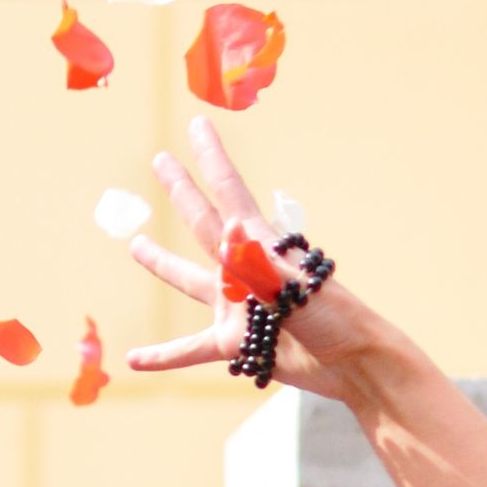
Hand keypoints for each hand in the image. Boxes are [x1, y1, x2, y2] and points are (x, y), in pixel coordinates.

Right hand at [120, 119, 400, 399]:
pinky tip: (134, 360)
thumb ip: (258, 261)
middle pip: (203, 222)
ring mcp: (235, 305)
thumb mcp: (297, 286)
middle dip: (181, 190)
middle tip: (160, 161)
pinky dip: (163, 355)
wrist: (351, 360)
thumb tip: (228, 229)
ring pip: (188, 280)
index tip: (198, 125)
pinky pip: (189, 349)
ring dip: (161, 263)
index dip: (213, 158)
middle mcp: (242, 269)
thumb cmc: (334, 317)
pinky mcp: (234, 342)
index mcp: (260, 246)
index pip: (230, 192)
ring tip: (137, 246)